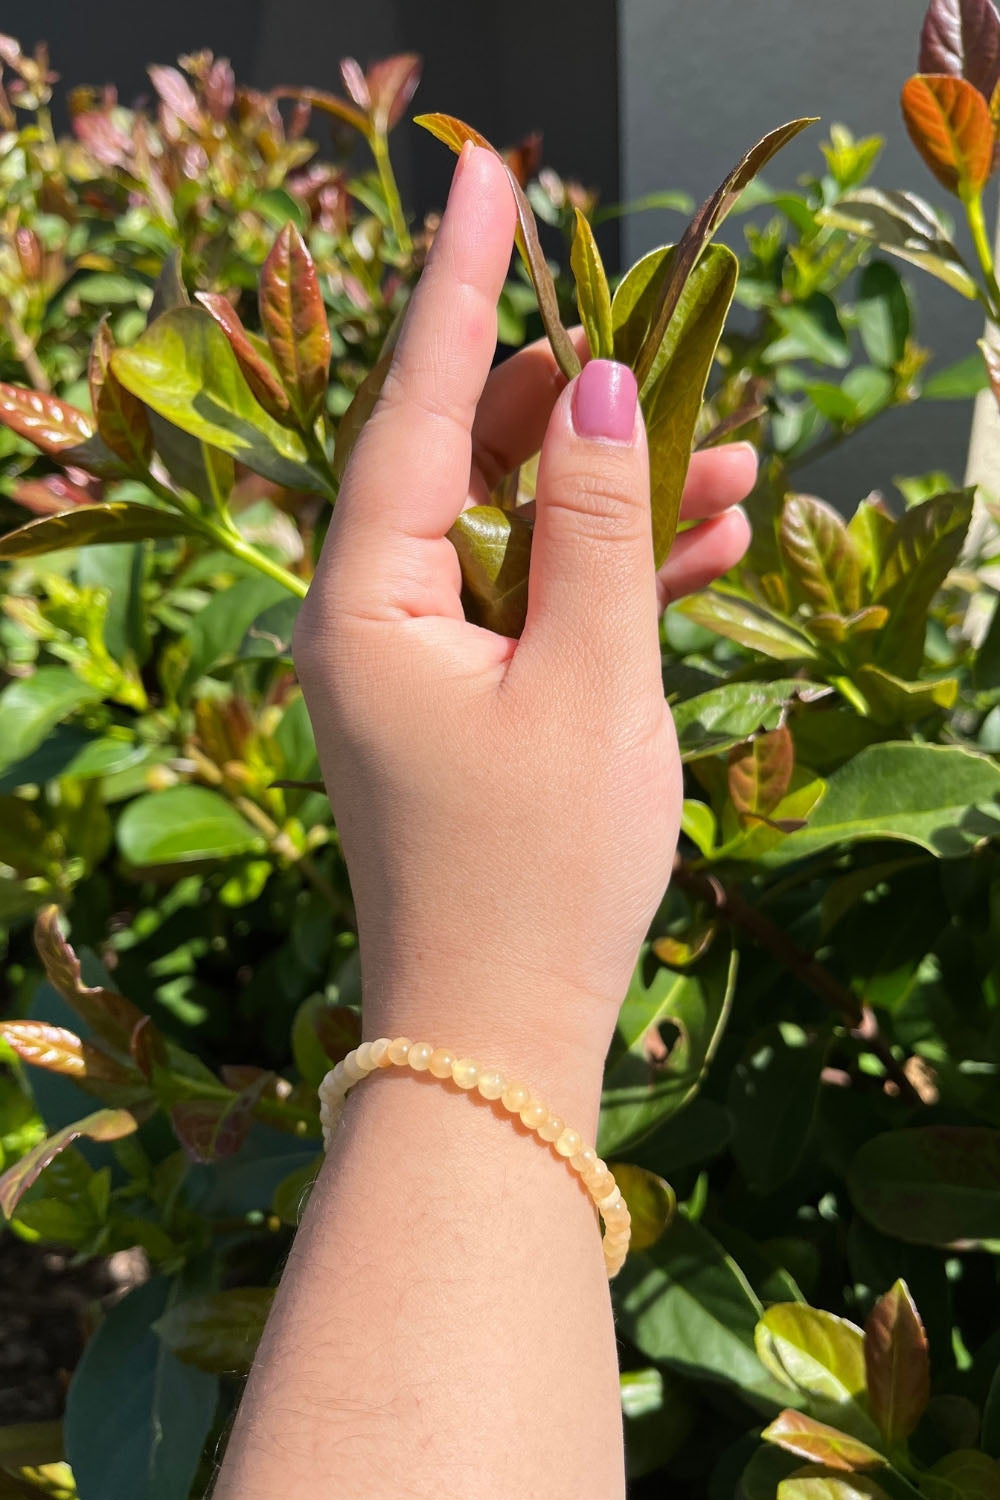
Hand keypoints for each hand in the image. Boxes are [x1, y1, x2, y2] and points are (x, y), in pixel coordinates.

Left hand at [294, 145, 753, 1075]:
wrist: (502, 1036)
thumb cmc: (539, 873)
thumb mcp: (588, 683)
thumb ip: (595, 524)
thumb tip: (595, 384)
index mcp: (366, 602)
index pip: (415, 406)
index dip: (460, 285)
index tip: (490, 174)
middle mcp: (371, 618)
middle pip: (466, 462)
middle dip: (574, 412)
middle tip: (674, 365)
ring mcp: (416, 662)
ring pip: (514, 533)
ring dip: (615, 500)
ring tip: (735, 470)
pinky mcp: (464, 704)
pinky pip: (531, 606)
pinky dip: (606, 578)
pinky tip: (705, 550)